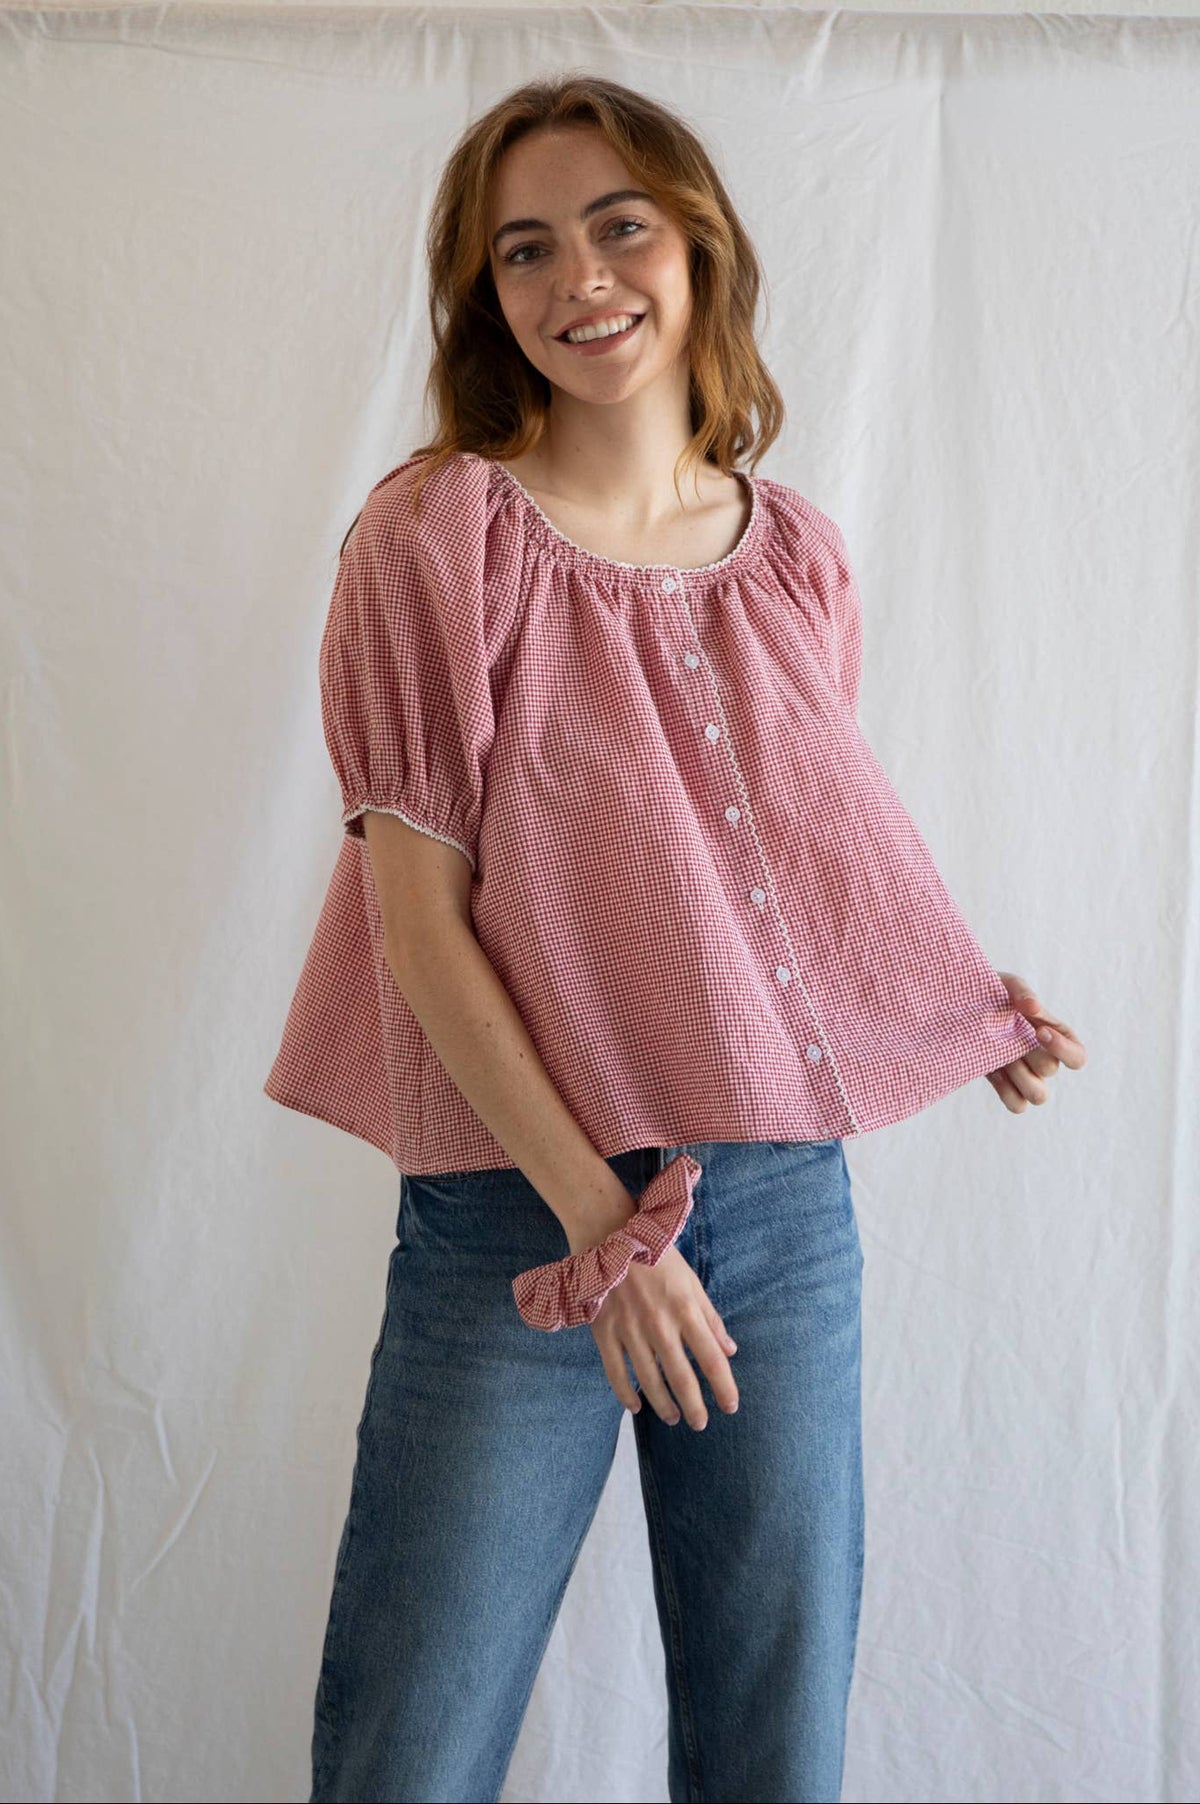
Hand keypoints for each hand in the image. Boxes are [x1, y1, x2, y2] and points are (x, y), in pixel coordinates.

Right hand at [588, 1245, 739, 1429]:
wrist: (608, 1231)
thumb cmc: (656, 1254)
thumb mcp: (690, 1279)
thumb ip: (710, 1317)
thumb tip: (729, 1349)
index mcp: (685, 1308)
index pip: (711, 1357)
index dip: (723, 1386)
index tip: (730, 1406)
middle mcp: (658, 1322)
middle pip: (681, 1376)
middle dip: (694, 1406)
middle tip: (700, 1424)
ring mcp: (629, 1328)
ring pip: (649, 1379)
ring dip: (664, 1404)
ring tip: (674, 1418)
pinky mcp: (603, 1329)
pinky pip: (615, 1371)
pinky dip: (625, 1393)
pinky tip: (636, 1407)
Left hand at [987, 971, 1086, 1111]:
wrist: (960, 1008)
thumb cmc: (992, 993)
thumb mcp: (1006, 984)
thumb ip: (1021, 991)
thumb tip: (1032, 1007)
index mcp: (1055, 1035)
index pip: (1077, 1056)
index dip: (1063, 1048)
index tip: (1039, 1031)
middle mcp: (1045, 1058)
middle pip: (1050, 1070)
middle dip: (1028, 1054)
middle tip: (1007, 1038)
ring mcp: (1026, 1075)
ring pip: (1038, 1096)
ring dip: (1019, 1077)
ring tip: (1001, 1058)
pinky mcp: (1006, 1086)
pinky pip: (1017, 1105)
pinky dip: (1006, 1091)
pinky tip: (992, 1070)